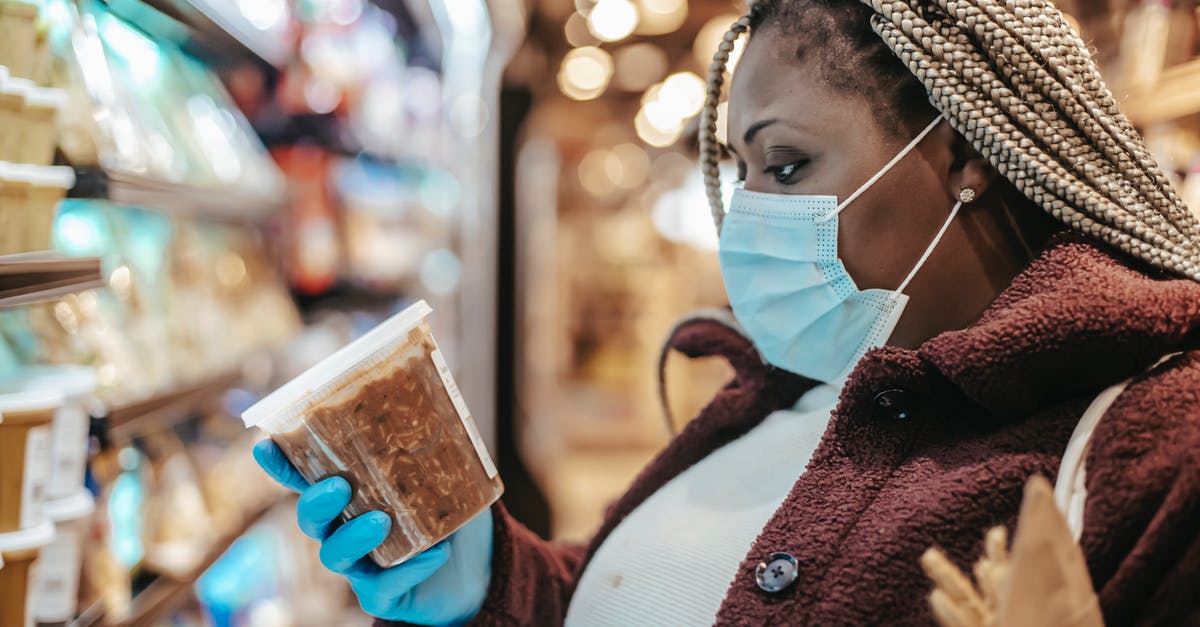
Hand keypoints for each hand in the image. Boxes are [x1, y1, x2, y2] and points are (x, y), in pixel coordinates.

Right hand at [253, 440, 493, 624]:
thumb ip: (435, 446)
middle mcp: (344, 527)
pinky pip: (383, 586)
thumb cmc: (451, 510)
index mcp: (351, 492)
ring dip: (353, 536)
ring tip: (382, 521)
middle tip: (339, 488)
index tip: (265, 445)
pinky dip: (409, 569)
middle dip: (316, 502)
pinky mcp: (381, 594)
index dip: (283, 464)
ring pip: (335, 555)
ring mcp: (360, 563)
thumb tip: (437, 409)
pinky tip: (436, 553)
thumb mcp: (448, 471)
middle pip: (311, 518)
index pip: (308, 477)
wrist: (478, 565)